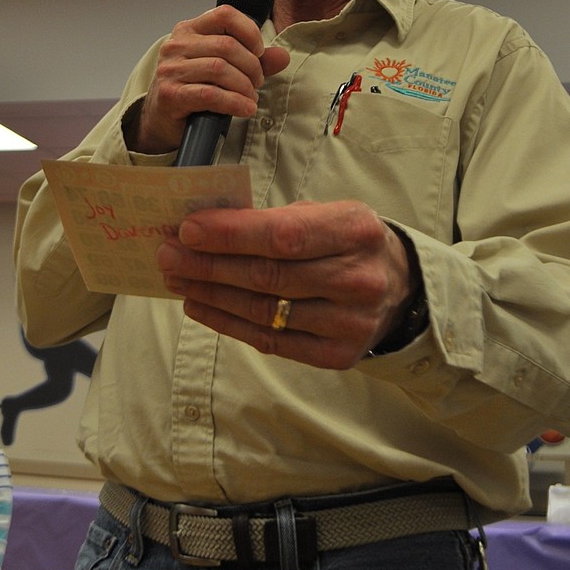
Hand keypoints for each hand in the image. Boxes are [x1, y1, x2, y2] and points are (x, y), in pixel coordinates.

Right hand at [127, 6, 289, 153]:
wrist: (161, 119)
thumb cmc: (192, 88)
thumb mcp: (222, 68)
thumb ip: (252, 59)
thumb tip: (282, 56)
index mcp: (189, 30)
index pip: (224, 14)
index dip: (249, 31)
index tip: (259, 51)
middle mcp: (176, 45)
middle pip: (227, 46)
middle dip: (251, 66)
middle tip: (257, 83)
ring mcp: (170, 69)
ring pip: (220, 69)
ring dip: (244, 87)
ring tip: (251, 98)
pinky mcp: (170, 94)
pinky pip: (210, 94)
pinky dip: (234, 102)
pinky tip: (245, 108)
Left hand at [157, 201, 419, 368]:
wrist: (400, 287)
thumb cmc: (349, 242)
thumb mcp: (328, 214)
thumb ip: (277, 220)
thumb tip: (208, 228)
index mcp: (357, 231)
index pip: (283, 235)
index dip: (231, 235)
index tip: (188, 230)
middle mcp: (359, 280)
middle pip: (268, 276)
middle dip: (208, 265)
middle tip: (168, 255)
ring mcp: (350, 323)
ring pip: (263, 311)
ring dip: (210, 295)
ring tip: (177, 279)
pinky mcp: (337, 356)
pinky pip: (270, 342)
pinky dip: (227, 323)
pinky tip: (200, 307)